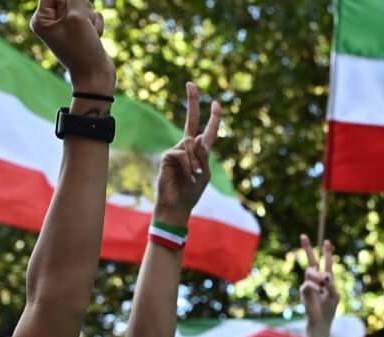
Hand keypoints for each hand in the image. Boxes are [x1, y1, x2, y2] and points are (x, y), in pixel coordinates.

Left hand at [30, 0, 114, 91]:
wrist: (96, 76)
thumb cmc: (82, 49)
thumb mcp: (76, 17)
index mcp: (41, 19)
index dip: (69, 0)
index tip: (75, 17)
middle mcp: (52, 21)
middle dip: (82, 9)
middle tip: (82, 28)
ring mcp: (68, 25)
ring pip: (85, 5)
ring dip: (91, 19)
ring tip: (88, 35)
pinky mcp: (82, 29)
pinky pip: (93, 15)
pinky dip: (96, 25)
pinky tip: (94, 38)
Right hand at [153, 83, 220, 223]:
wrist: (176, 206)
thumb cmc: (191, 192)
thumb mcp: (205, 174)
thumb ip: (203, 156)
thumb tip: (196, 137)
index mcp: (200, 152)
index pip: (207, 131)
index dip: (213, 117)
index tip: (215, 103)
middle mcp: (188, 147)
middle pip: (192, 121)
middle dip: (192, 101)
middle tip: (191, 83)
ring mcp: (177, 150)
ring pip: (190, 144)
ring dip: (195, 161)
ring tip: (194, 177)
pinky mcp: (167, 156)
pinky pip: (182, 154)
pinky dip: (188, 166)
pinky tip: (187, 177)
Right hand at [300, 235, 337, 324]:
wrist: (320, 322)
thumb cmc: (329, 309)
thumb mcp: (335, 295)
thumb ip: (331, 284)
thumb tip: (325, 276)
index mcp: (327, 279)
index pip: (327, 263)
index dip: (327, 252)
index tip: (327, 241)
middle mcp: (316, 279)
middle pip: (312, 261)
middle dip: (307, 248)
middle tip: (303, 235)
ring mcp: (309, 284)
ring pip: (311, 271)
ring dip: (318, 277)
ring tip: (323, 288)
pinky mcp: (304, 290)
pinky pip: (309, 283)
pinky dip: (316, 287)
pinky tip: (319, 292)